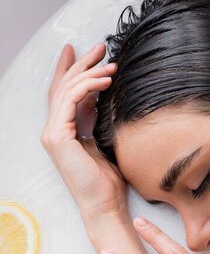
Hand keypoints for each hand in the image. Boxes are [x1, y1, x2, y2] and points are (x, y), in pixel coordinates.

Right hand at [40, 41, 126, 218]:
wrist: (105, 206)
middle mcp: (54, 131)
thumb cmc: (109, 184)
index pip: (65, 94)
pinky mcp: (58, 137)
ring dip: (89, 72)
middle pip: (64, 87)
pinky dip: (88, 86)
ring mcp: (53, 134)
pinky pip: (71, 100)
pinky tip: (106, 80)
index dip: (74, 71)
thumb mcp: (104, 143)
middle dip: (82, 63)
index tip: (88, 53)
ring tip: (111, 64)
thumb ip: (96, 120)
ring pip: (67, 90)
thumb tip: (101, 97)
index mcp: (65, 133)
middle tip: (101, 46)